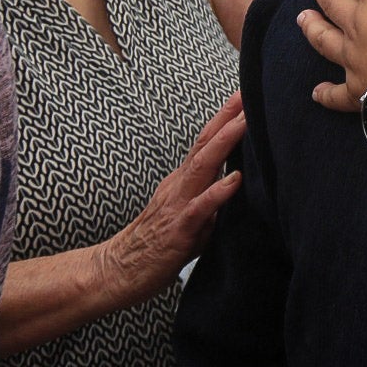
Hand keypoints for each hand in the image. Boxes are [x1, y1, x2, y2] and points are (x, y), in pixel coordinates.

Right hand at [99, 91, 244, 302]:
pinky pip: (200, 207)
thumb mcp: (188, 212)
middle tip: (247, 94)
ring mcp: (178, 204)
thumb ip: (210, 195)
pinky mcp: (179, 228)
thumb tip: (239, 183)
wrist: (118, 272)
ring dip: (225, 142)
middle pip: (205, 145)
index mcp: (183, 180)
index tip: (244, 95)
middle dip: (227, 118)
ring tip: (245, 121)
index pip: (206, 143)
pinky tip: (236, 179)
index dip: (224, 119)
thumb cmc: (157, 243)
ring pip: (203, 167)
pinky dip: (218, 192)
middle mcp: (180, 185)